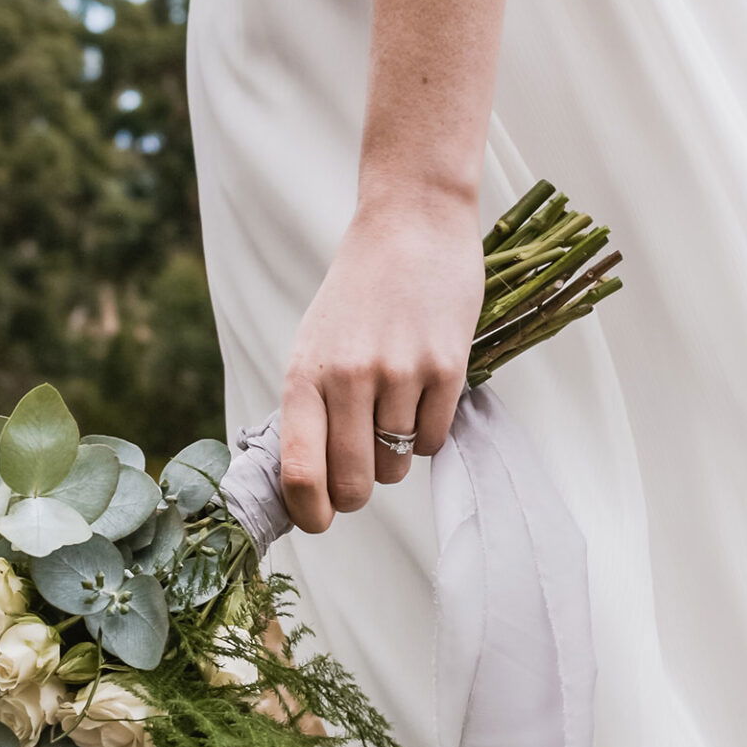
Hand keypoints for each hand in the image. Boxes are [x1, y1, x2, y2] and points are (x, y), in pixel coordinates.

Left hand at [280, 189, 484, 533]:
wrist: (411, 225)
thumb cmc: (357, 295)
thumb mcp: (312, 345)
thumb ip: (308, 409)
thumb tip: (305, 484)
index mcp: (304, 375)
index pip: (299, 470)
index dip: (308, 512)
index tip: (318, 521)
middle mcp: (348, 377)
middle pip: (354, 484)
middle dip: (356, 493)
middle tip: (360, 478)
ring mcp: (400, 373)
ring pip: (396, 467)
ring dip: (394, 458)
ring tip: (392, 412)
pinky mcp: (447, 368)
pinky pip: (433, 441)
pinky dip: (427, 435)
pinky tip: (421, 397)